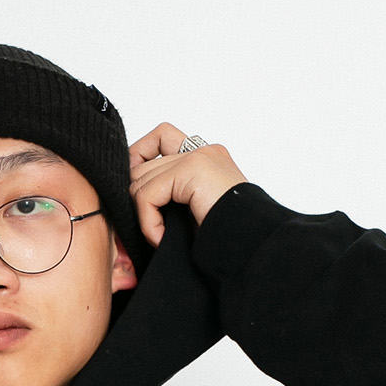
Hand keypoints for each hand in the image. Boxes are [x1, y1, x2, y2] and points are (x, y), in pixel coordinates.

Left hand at [128, 126, 247, 244]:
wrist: (252, 247)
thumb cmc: (227, 240)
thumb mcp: (193, 213)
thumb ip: (171, 195)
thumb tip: (133, 197)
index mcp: (206, 159)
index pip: (159, 139)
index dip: (138, 160)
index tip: (137, 195)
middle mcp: (203, 151)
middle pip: (142, 162)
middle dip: (137, 198)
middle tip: (151, 228)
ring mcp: (199, 156)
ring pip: (140, 179)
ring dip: (144, 216)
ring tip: (161, 236)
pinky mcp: (193, 168)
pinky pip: (147, 194)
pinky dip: (148, 222)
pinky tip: (162, 238)